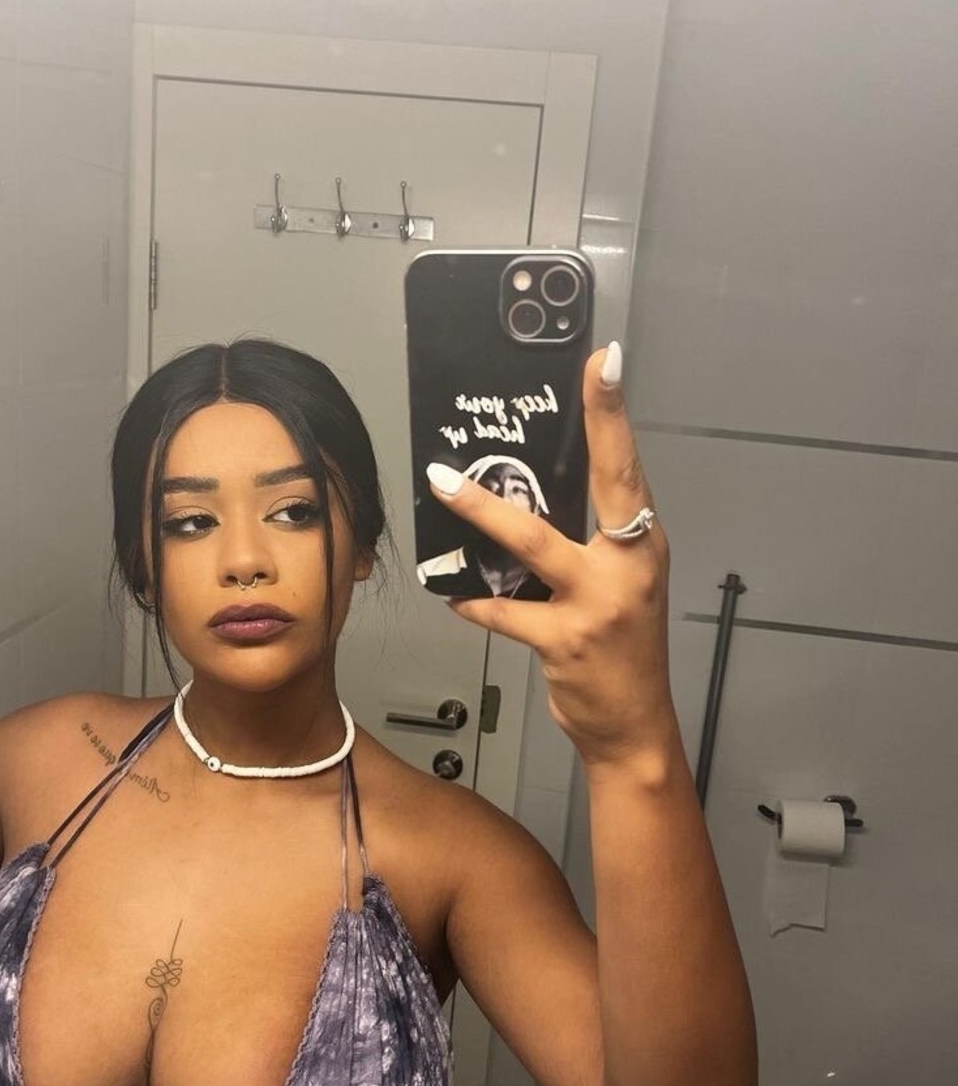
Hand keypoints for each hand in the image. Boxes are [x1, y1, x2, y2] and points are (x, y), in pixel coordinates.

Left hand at [425, 343, 676, 768]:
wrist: (634, 725)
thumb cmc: (623, 651)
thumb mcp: (621, 588)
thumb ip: (587, 547)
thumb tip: (524, 502)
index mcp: (643, 546)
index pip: (628, 467)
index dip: (614, 413)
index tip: (605, 360)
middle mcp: (628, 566)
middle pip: (602, 484)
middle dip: (589, 424)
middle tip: (554, 383)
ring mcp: (598, 604)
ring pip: (532, 545)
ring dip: (482, 514)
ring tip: (443, 486)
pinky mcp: (564, 640)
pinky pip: (503, 611)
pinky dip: (474, 602)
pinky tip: (453, 594)